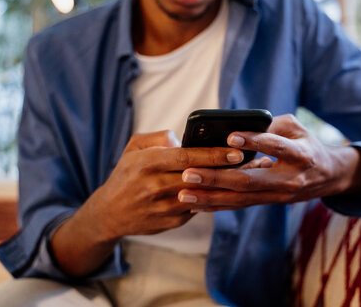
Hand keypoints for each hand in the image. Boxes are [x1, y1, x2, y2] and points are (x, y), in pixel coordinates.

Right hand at [81, 130, 244, 240]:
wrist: (109, 213)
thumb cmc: (125, 175)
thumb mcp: (133, 148)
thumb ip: (158, 137)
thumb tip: (184, 139)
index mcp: (146, 164)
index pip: (185, 157)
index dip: (212, 155)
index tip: (234, 152)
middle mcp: (154, 186)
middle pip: (198, 177)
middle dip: (226, 170)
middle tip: (251, 163)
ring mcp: (162, 207)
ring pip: (201, 195)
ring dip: (223, 186)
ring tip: (245, 175)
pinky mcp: (170, 222)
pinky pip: (196, 208)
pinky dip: (211, 198)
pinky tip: (225, 191)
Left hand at [177, 114, 360, 211]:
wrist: (328, 176)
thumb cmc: (306, 144)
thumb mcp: (296, 127)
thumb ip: (270, 124)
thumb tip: (238, 124)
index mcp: (300, 154)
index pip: (275, 146)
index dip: (253, 141)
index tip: (229, 137)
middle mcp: (288, 179)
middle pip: (249, 181)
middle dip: (216, 178)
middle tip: (189, 173)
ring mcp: (278, 195)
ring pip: (240, 198)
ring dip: (210, 197)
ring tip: (184, 193)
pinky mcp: (268, 202)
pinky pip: (240, 205)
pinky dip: (217, 205)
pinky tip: (195, 204)